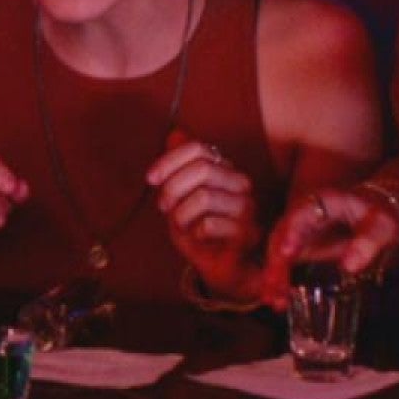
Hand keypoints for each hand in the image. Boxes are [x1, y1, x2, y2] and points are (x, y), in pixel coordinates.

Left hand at [146, 134, 257, 293]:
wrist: (219, 266)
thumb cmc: (198, 229)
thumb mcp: (179, 195)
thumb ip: (178, 167)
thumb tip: (175, 133)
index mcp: (224, 169)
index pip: (198, 148)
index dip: (169, 160)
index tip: (150, 179)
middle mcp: (240, 183)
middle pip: (202, 169)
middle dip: (173, 188)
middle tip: (164, 207)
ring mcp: (247, 208)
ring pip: (204, 197)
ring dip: (181, 215)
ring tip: (181, 225)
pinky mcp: (248, 233)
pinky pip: (210, 224)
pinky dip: (194, 233)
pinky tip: (198, 238)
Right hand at [262, 186, 398, 307]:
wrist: (381, 217)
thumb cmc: (382, 215)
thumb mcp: (382, 225)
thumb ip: (366, 242)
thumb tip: (349, 266)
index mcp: (321, 202)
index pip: (299, 215)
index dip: (290, 233)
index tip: (285, 253)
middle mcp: (303, 217)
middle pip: (281, 238)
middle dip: (276, 264)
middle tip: (276, 289)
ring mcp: (300, 234)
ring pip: (279, 255)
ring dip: (274, 277)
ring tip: (276, 302)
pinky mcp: (302, 251)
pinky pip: (286, 266)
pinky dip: (280, 282)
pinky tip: (279, 302)